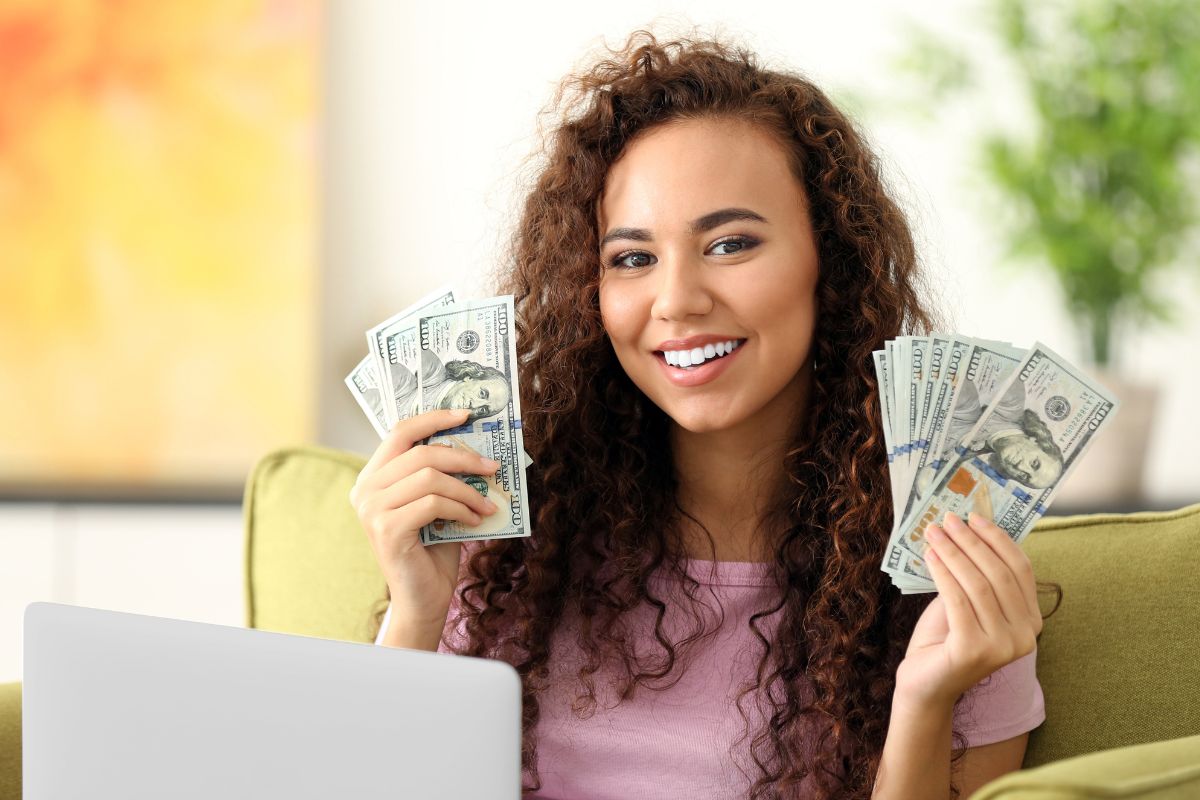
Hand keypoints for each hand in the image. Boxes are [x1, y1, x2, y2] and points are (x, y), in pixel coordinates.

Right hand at [349, 407, 501, 629]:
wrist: (424, 597)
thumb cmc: (433, 548)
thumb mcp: (438, 502)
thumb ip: (443, 474)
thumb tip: (478, 444)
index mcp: (373, 476)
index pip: (400, 432)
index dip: (434, 419)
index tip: (467, 414)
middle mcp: (365, 489)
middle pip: (421, 453)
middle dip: (464, 458)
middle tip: (494, 466)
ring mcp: (372, 510)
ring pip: (430, 478)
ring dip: (468, 489)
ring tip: (487, 503)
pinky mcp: (386, 529)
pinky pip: (433, 504)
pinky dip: (462, 509)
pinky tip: (476, 521)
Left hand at [895, 512, 1042, 710]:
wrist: (926, 684)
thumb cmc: (946, 638)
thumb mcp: (968, 601)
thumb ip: (977, 574)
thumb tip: (969, 528)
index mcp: (1031, 621)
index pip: (1021, 569)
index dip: (998, 539)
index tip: (974, 516)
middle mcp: (1025, 636)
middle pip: (999, 574)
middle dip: (971, 542)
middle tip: (947, 519)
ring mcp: (1002, 647)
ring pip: (978, 585)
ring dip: (953, 553)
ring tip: (933, 533)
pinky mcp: (975, 651)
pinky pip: (958, 600)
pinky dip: (943, 573)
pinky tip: (930, 557)